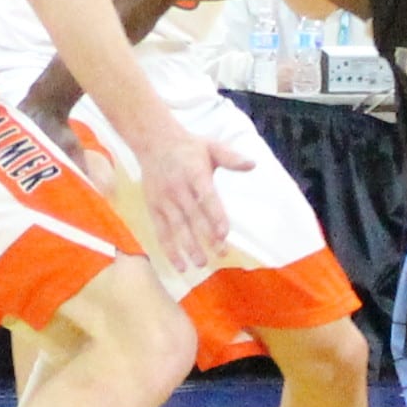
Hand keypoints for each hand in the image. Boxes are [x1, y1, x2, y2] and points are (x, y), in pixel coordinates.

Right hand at [128, 121, 230, 289]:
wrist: (153, 141)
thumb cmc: (188, 147)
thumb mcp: (211, 146)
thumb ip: (231, 158)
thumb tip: (253, 164)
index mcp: (194, 173)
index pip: (206, 196)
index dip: (214, 215)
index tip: (224, 234)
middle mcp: (178, 188)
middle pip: (192, 216)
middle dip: (206, 237)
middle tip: (220, 254)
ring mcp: (164, 200)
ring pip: (176, 227)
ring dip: (187, 247)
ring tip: (200, 264)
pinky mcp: (153, 207)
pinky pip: (161, 231)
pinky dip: (169, 249)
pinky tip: (179, 265)